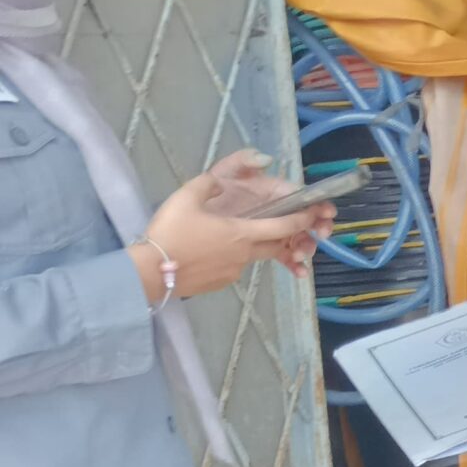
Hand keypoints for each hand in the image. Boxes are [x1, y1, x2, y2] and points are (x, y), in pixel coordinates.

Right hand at [137, 166, 333, 300]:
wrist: (150, 273)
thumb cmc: (171, 233)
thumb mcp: (186, 198)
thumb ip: (207, 185)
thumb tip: (218, 182)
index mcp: (242, 232)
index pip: (284, 226)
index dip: (303, 219)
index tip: (315, 214)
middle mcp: (245, 254)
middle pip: (275, 244)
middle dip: (285, 236)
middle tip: (284, 227)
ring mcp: (234, 272)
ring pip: (251, 256)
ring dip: (250, 247)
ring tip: (225, 238)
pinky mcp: (221, 284)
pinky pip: (232, 268)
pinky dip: (229, 259)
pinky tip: (209, 254)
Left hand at [201, 149, 332, 271]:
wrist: (172, 243)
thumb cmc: (195, 207)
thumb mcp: (218, 175)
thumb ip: (241, 162)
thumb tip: (266, 159)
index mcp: (267, 193)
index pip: (296, 196)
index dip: (314, 203)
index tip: (325, 213)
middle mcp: (270, 212)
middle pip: (301, 219)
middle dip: (316, 227)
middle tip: (320, 235)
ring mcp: (265, 232)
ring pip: (294, 239)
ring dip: (304, 246)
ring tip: (300, 255)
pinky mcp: (258, 250)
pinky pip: (280, 256)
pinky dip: (293, 264)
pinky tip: (299, 272)